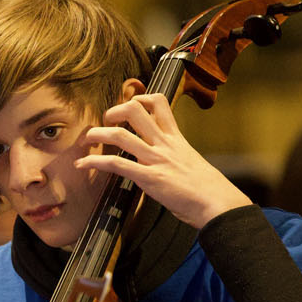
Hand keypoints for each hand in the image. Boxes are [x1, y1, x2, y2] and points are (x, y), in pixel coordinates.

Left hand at [78, 93, 250, 228]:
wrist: (218, 203)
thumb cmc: (209, 190)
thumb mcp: (192, 164)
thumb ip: (175, 158)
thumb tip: (164, 164)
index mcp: (176, 139)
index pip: (159, 103)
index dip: (140, 99)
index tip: (129, 106)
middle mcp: (164, 144)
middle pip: (136, 110)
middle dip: (114, 111)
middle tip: (105, 122)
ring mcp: (156, 159)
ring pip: (120, 134)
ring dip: (97, 134)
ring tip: (86, 140)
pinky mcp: (149, 178)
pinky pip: (116, 164)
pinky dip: (95, 161)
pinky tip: (83, 164)